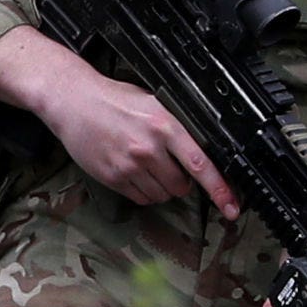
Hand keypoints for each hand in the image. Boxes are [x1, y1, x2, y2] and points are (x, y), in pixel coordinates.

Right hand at [0, 26, 239, 217]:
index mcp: (165, 124)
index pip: (200, 163)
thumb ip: (177, 127)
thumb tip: (203, 149)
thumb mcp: (154, 102)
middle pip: (182, 186)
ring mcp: (130, 165)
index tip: (232, 207)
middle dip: (182, 182)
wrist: (74, 101)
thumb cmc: (114, 99)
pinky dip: (144, 192)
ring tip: (148, 165)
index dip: (220, 188)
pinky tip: (134, 172)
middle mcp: (149, 147)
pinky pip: (141, 198)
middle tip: (170, 165)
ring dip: (162, 188)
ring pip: (162, 195)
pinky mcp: (113, 177)